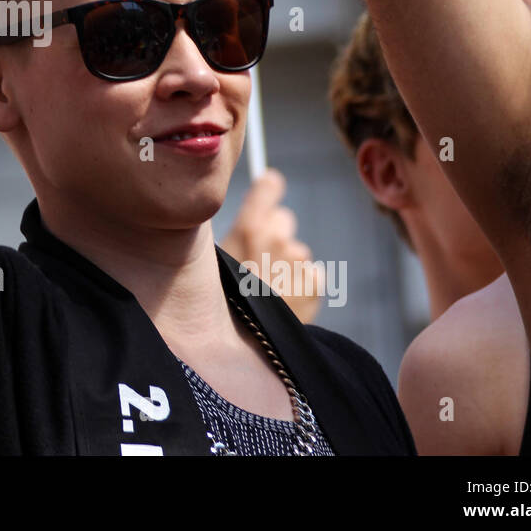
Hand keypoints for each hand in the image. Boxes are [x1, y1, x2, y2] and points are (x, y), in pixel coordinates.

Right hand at [220, 169, 322, 323]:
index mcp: (247, 228)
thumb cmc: (222, 305)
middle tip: (259, 262)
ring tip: (267, 290)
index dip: (269, 190)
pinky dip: (301, 286)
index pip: (269, 185)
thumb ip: (235, 234)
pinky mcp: (315, 282)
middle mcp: (276, 238)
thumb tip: (247, 215)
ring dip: (286, 266)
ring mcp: (299, 260)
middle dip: (274, 235)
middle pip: (283, 220)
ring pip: (295, 252)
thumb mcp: (215, 263)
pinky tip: (283, 302)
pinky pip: (310, 275)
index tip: (269, 190)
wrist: (245, 346)